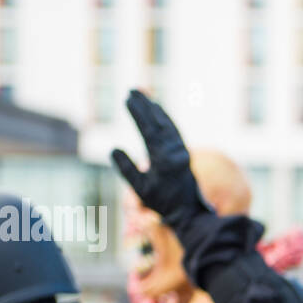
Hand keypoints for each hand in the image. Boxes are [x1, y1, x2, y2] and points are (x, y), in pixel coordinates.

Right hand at [111, 90, 209, 225]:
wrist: (189, 212)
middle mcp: (175, 152)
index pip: (149, 130)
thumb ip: (127, 169)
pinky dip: (165, 119)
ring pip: (168, 124)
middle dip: (145, 105)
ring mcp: (182, 151)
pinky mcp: (184, 152)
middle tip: (132, 90)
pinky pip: (174, 131)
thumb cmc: (162, 202)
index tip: (127, 99)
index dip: (139, 113)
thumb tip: (113, 149)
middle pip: (158, 122)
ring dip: (155, 109)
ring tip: (143, 95)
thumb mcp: (140, 190)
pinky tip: (157, 111)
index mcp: (164, 159)